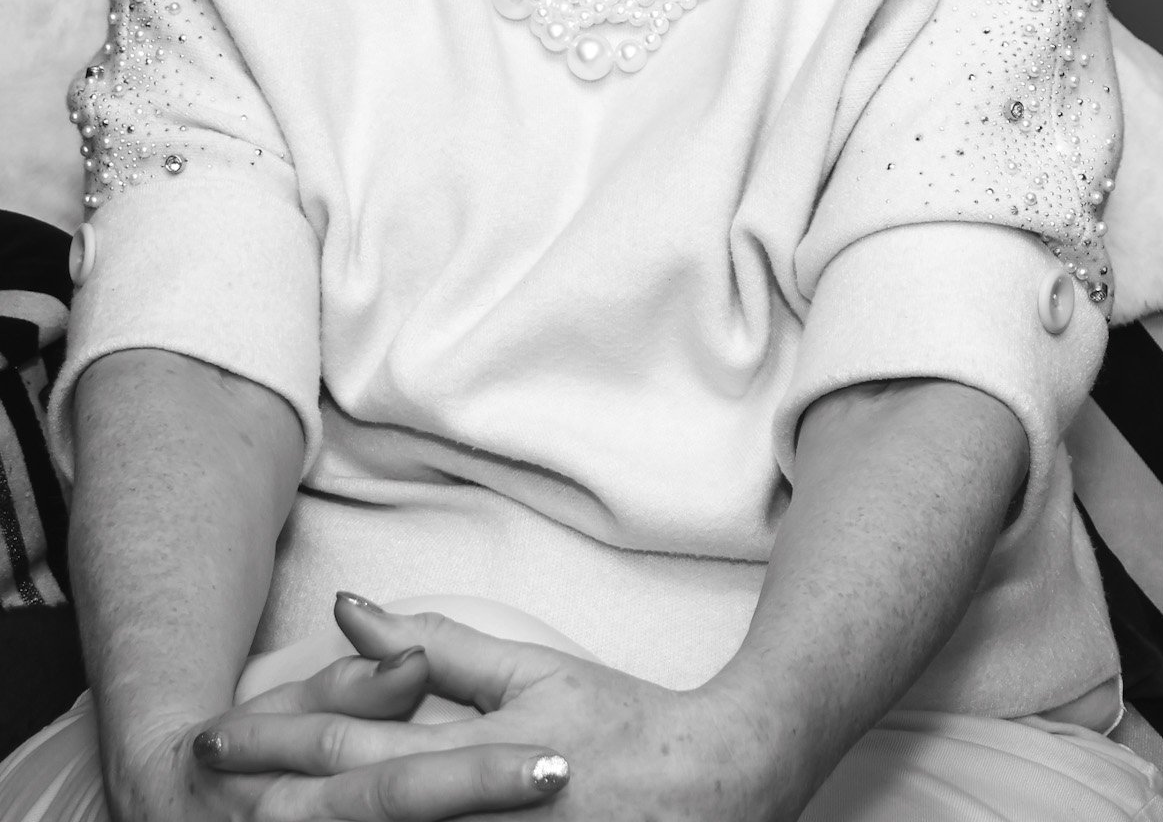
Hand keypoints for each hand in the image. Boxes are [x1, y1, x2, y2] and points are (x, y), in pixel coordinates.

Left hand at [195, 594, 784, 821]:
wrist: (712, 790)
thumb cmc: (620, 722)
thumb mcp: (527, 670)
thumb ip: (434, 645)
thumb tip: (352, 608)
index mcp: (469, 763)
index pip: (348, 754)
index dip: (272, 747)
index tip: (212, 740)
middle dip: (266, 805)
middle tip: (203, 787)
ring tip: (245, 815)